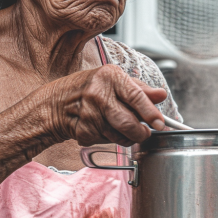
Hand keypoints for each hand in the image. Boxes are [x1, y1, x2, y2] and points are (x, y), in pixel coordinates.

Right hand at [48, 64, 166, 146]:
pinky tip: (99, 128)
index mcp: (110, 76)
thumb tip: (161, 95)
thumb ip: (139, 89)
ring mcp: (88, 112)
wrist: (56, 102)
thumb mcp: (114, 81)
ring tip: (117, 126)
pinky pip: (104, 142)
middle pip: (128, 122)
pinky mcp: (81, 130)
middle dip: (140, 133)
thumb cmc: (89, 88)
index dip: (151, 113)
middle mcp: (98, 93)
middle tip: (143, 133)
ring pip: (118, 136)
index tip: (160, 123)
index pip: (136, 96)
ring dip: (123, 137)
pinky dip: (105, 139)